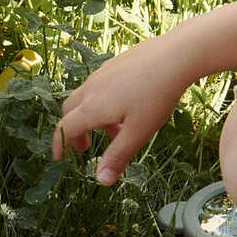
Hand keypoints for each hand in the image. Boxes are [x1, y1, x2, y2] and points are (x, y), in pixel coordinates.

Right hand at [55, 32, 195, 183]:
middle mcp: (91, 88)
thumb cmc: (156, 97)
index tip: (61, 158)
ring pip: (86, 98)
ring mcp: (103, 73)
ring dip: (93, 118)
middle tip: (87, 148)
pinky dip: (103, 103)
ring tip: (117, 131)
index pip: (65, 128)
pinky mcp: (116, 63)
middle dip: (74, 132)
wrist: (176, 55)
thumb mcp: (138, 133)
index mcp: (92, 107)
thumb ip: (117, 156)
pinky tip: (128, 108)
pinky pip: (100, 86)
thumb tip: (101, 180)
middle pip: (70, 111)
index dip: (61, 145)